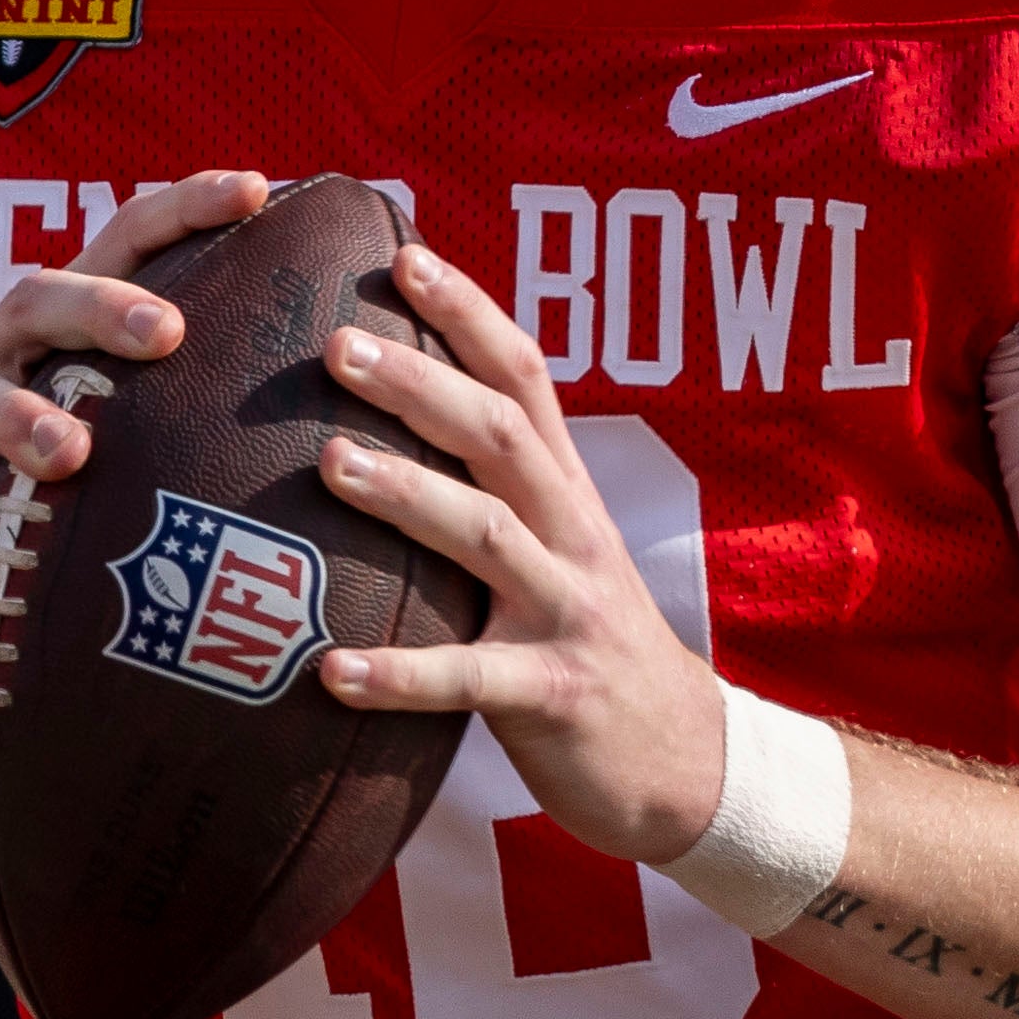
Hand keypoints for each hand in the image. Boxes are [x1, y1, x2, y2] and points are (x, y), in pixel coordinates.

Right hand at [0, 171, 271, 640]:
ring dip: (24, 422)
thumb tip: (351, 364)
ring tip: (70, 453)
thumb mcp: (123, 407)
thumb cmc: (60, 460)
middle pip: (42, 299)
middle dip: (103, 308)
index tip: (260, 189)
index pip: (125, 238)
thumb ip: (201, 381)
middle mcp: (1, 347)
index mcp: (65, 318)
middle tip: (169, 332)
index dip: (187, 207)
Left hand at [314, 240, 732, 864]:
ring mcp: (567, 613)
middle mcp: (573, 537)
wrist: (689, 765)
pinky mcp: (554, 695)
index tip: (405, 254)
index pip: (525, 379)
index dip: (470, 312)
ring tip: (329, 464)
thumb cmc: (590, 648)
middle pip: (501, 437)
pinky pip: (470, 681)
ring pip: (488, 538)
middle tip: (336, 344)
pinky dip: (400, 675)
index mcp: (568, 494)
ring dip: (407, 496)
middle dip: (421, 383)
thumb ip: (497, 493)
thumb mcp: (561, 553)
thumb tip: (392, 426)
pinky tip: (330, 673)